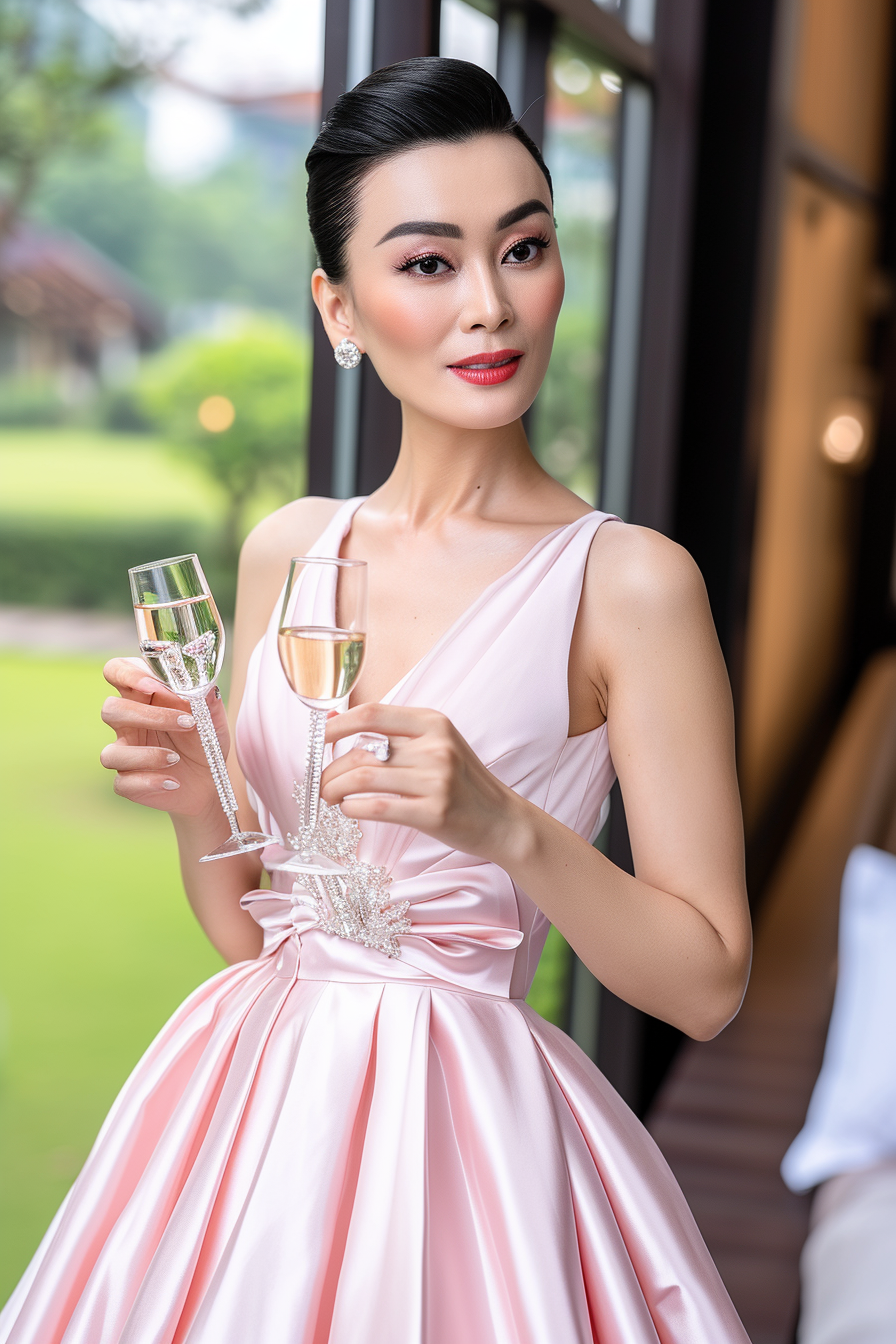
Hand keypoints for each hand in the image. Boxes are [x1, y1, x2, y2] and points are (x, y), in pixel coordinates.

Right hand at [100, 657, 227, 816]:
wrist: (209, 781)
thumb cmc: (204, 741)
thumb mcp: (213, 718)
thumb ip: (208, 700)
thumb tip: (207, 688)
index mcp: (143, 697)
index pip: (117, 671)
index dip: (127, 674)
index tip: (154, 685)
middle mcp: (128, 724)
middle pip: (111, 709)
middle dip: (146, 715)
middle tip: (186, 722)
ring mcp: (125, 753)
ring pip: (110, 753)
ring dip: (146, 755)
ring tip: (176, 758)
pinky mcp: (127, 782)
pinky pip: (122, 783)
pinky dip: (148, 782)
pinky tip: (172, 782)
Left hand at [320, 704, 524, 861]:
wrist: (501, 820)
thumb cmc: (463, 783)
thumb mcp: (437, 746)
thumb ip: (394, 734)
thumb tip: (335, 721)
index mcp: (433, 722)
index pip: (372, 714)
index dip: (337, 725)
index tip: (316, 738)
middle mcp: (435, 746)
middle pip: (361, 751)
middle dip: (331, 770)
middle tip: (322, 784)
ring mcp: (437, 779)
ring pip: (363, 778)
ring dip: (336, 789)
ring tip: (331, 797)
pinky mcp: (434, 812)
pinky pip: (377, 807)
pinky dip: (353, 808)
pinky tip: (350, 810)